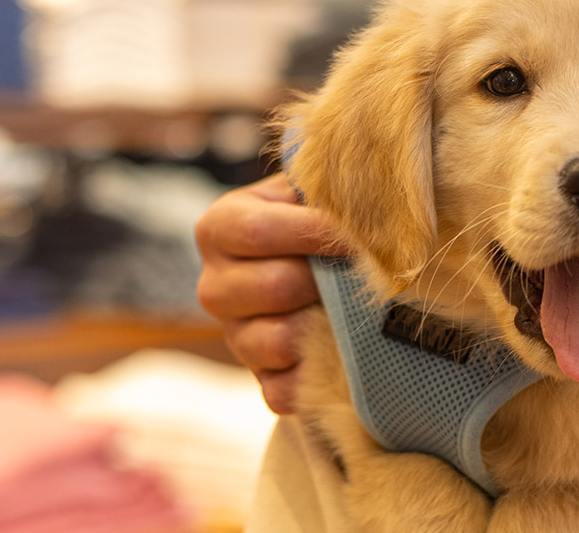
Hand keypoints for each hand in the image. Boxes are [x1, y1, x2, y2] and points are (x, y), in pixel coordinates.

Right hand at [195, 173, 348, 413]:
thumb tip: (365, 200)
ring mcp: (232, 336)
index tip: (359, 234)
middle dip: (327, 280)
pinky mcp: (257, 377)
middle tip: (361, 271)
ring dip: (325, 325)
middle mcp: (214, 285)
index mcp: (218, 228)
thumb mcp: (305, 192)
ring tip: (349, 305)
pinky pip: (283, 390)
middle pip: (275, 288)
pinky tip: (339, 351)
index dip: (317, 233)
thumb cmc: (313, 220)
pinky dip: (317, 376)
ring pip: (280, 340)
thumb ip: (321, 189)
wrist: (312, 268)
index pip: (259, 232)